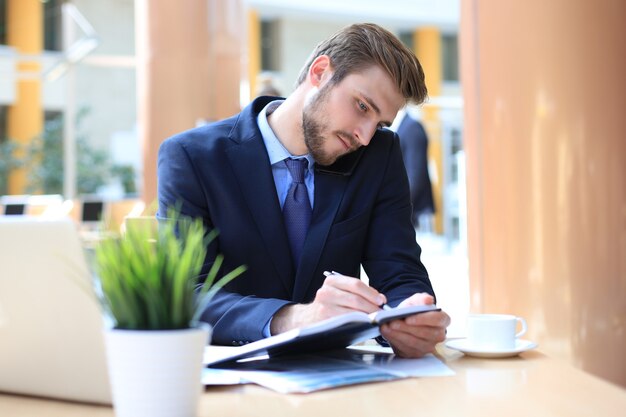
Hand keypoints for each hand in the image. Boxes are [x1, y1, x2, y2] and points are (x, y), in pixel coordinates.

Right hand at [270, 272, 385, 334]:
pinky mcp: (325, 320)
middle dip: (372, 307)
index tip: (381, 300)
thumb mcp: (340, 292)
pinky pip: (346, 322)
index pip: (356, 284)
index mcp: (332, 281)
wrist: (308, 318)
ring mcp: (324, 306)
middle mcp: (326, 291)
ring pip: (352, 311)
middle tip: (381, 313)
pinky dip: (359, 323)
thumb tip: (380, 299)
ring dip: (367, 316)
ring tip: (375, 319)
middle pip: (355, 298)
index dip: (371, 293)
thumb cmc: (331, 305)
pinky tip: (364, 325)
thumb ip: (357, 293)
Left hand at [379, 293, 449, 357]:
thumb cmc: (414, 311)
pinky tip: (387, 333)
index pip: (437, 320)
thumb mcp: (416, 300)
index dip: (422, 320)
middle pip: (424, 333)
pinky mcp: (417, 354)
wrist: (405, 320)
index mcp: (443, 320)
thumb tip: (428, 300)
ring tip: (387, 327)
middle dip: (406, 328)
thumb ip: (422, 298)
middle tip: (392, 322)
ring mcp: (429, 346)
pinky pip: (406, 349)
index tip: (408, 318)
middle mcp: (439, 336)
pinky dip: (395, 341)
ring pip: (414, 343)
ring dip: (398, 334)